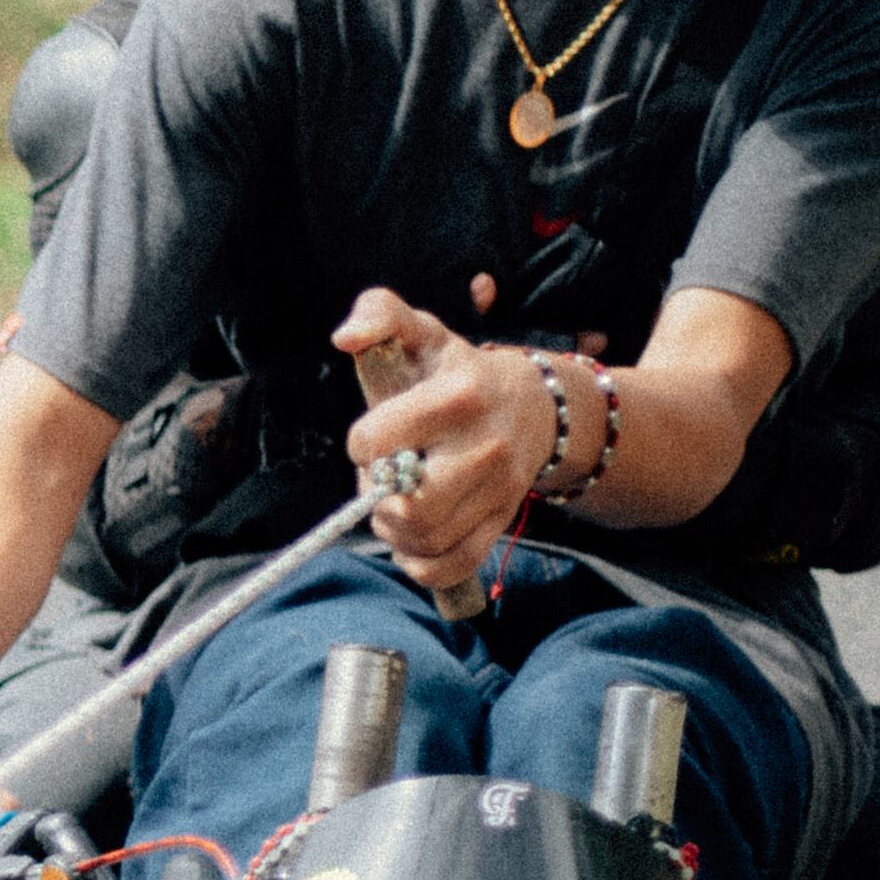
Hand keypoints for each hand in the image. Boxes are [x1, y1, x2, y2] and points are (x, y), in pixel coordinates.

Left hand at [335, 289, 550, 596]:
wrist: (534, 405)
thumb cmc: (457, 371)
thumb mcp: (421, 332)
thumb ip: (378, 314)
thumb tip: (344, 337)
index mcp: (459, 397)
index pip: (380, 439)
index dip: (361, 442)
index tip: (370, 436)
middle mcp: (485, 447)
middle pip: (409, 504)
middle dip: (376, 497)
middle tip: (380, 479)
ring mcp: (499, 489)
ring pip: (427, 538)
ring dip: (391, 531)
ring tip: (391, 505)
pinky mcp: (502, 519)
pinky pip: (454, 564)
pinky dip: (421, 564)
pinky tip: (409, 542)